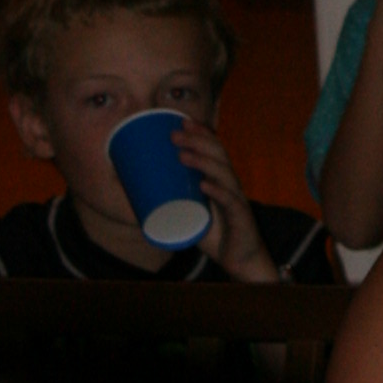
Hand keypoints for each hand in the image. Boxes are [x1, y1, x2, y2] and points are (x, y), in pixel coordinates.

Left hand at [167, 124, 275, 283]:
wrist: (241, 261)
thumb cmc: (217, 235)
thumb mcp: (193, 214)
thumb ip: (175, 204)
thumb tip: (140, 199)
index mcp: (221, 180)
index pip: (215, 150)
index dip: (201, 133)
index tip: (182, 120)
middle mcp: (231, 185)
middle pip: (218, 155)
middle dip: (197, 141)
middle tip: (174, 134)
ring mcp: (237, 200)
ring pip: (224, 173)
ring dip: (203, 162)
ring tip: (183, 155)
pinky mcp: (240, 218)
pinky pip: (230, 202)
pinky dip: (217, 192)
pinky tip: (205, 186)